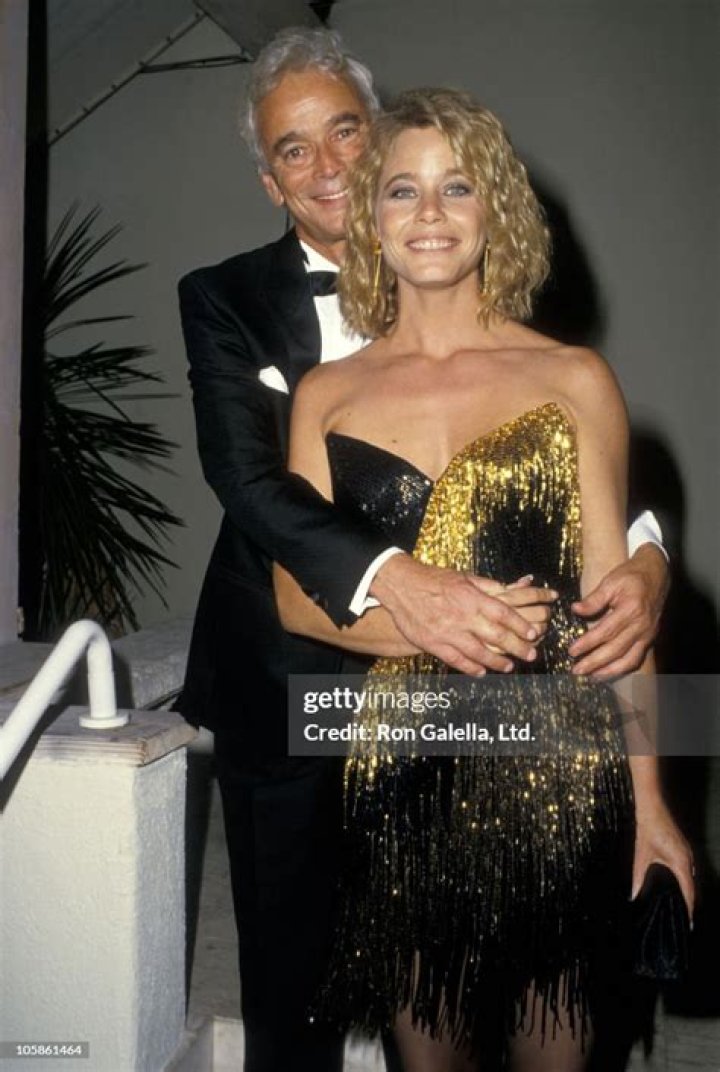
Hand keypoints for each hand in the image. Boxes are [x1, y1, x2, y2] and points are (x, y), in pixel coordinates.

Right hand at [371, 555, 556, 674]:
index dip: (520, 625)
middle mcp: (462, 617)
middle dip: (517, 647)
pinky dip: (470, 668)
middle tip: (531, 655)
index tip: (533, 634)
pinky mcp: (434, 643)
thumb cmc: (434, 579)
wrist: (401, 586)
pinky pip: (456, 660)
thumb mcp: (464, 577)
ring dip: (497, 662)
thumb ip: (488, 587)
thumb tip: (512, 589)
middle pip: (496, 636)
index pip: (503, 613)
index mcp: (472, 598)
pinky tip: (482, 672)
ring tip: (510, 666)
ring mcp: (448, 632)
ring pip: (478, 652)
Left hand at [570, 544, 669, 677]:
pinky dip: (621, 669)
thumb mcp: (611, 581)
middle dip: (595, 663)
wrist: (657, 573)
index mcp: (631, 610)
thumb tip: (575, 610)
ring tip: (590, 677)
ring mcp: (647, 634)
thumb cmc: (631, 576)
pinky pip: (636, 658)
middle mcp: (641, 625)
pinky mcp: (650, 638)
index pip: (605, 632)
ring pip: (628, 660)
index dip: (588, 643)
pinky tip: (607, 672)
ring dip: (608, 671)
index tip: (572, 651)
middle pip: (616, 650)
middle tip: (576, 670)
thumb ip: (594, 598)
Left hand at [632, 799, 694, 920]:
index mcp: (680, 862)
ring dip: (687, 890)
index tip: (689, 923)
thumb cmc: (647, 830)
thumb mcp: (641, 855)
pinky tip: (677, 885)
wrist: (652, 807)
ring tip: (680, 906)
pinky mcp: (684, 847)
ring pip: (691, 877)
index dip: (689, 908)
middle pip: (692, 886)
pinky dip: (685, 879)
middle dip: (688, 902)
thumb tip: (632, 894)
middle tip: (682, 918)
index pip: (689, 891)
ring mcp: (688, 852)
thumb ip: (638, 876)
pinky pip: (688, 868)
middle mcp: (688, 858)